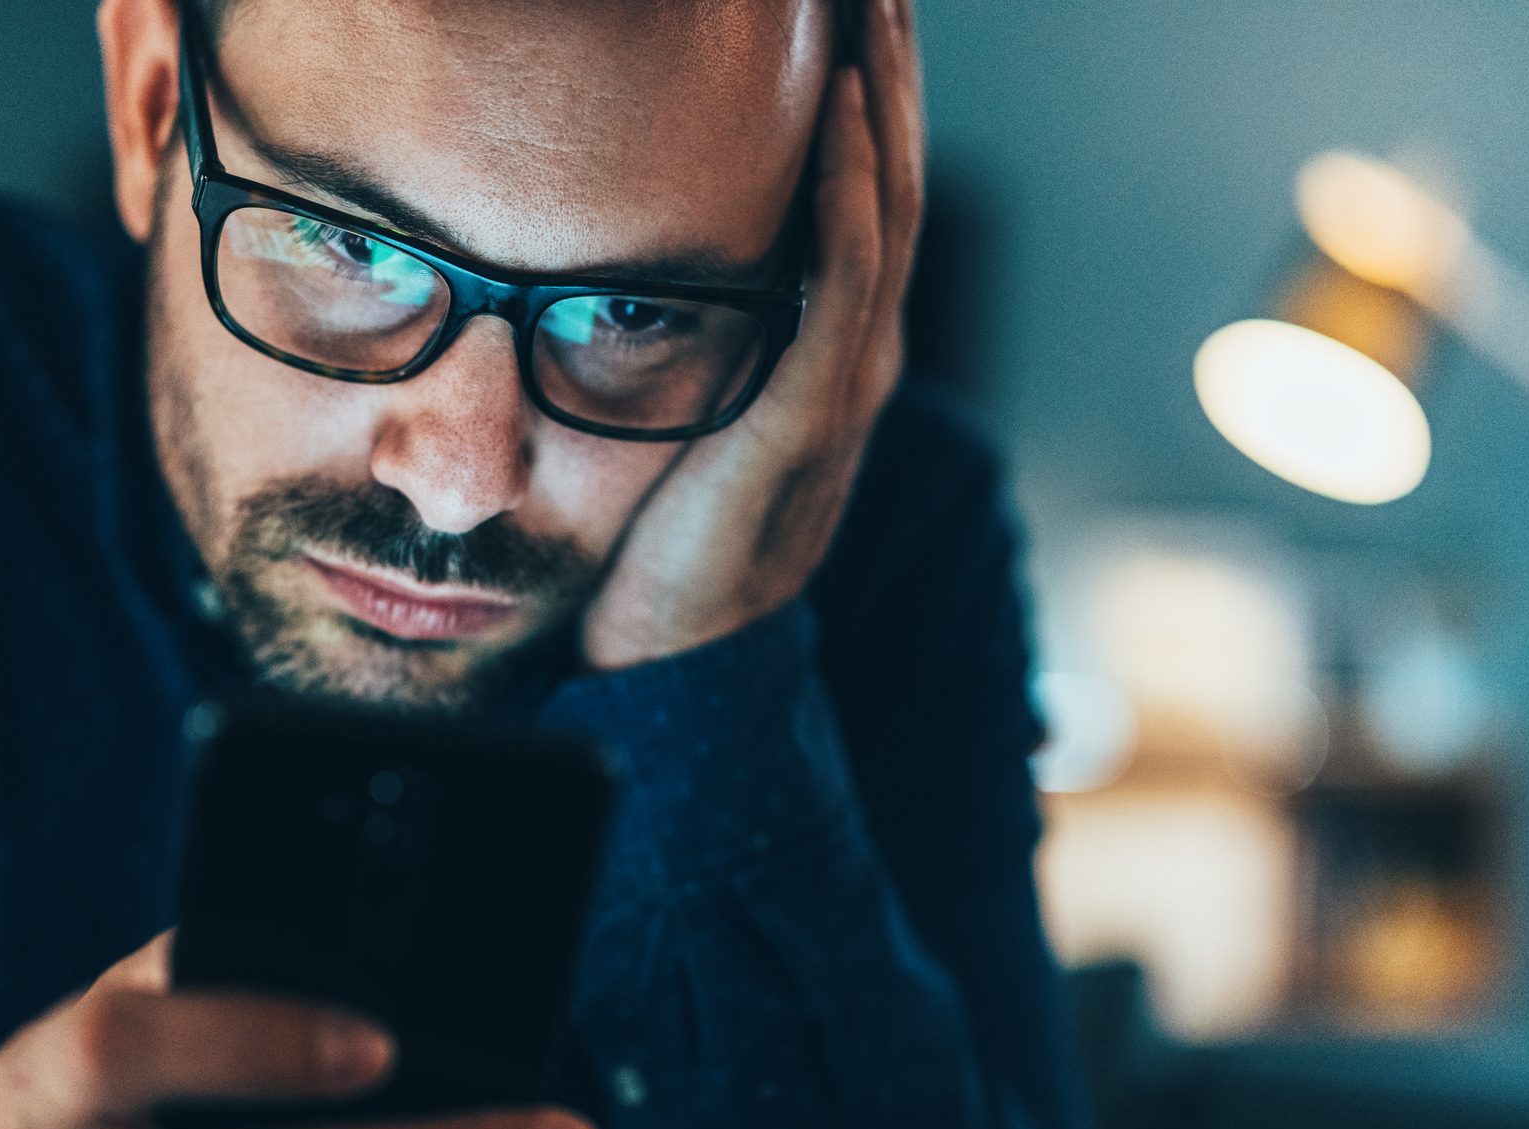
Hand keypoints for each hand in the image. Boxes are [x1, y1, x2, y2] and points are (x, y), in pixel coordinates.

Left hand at [578, 0, 924, 670]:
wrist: (667, 663)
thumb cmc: (660, 539)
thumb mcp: (683, 408)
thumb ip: (695, 332)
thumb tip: (636, 248)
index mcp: (830, 348)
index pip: (866, 190)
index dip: (869, 91)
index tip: (848, 3)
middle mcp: (854, 354)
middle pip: (891, 177)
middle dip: (889, 65)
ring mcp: (840, 386)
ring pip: (885, 213)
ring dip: (882, 99)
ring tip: (873, 6)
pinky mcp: (805, 420)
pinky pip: (841, 289)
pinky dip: (851, 196)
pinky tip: (842, 118)